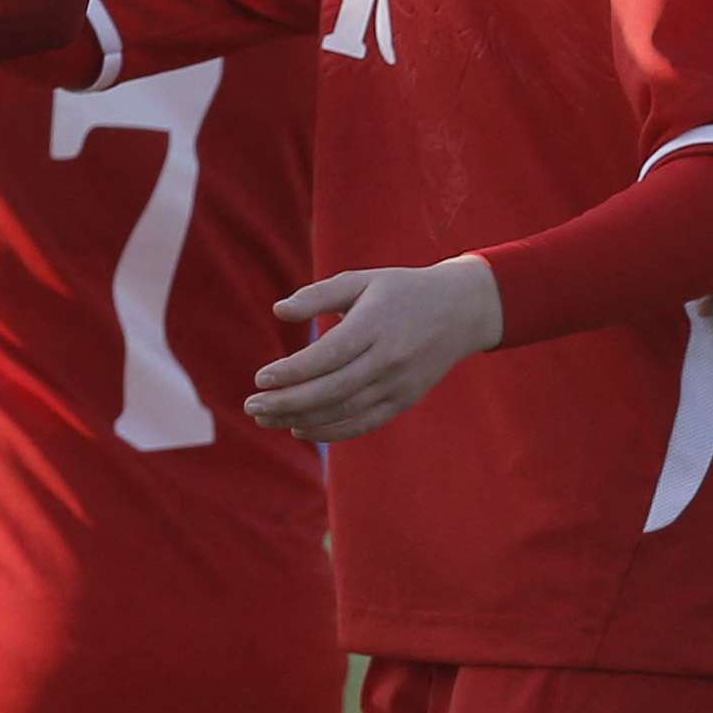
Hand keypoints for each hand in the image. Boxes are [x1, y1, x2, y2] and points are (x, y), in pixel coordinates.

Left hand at [248, 255, 504, 440]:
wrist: (462, 311)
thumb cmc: (402, 290)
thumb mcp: (362, 280)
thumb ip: (319, 294)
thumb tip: (278, 310)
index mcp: (375, 325)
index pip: (328, 356)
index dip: (292, 371)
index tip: (260, 379)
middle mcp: (389, 359)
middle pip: (332, 390)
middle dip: (287, 402)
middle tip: (251, 407)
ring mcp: (399, 384)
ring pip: (345, 411)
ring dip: (302, 419)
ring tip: (266, 419)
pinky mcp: (404, 400)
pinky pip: (364, 422)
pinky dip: (332, 431)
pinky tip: (301, 429)